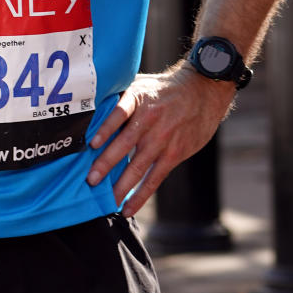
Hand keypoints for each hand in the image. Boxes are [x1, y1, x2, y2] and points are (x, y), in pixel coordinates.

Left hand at [86, 63, 235, 215]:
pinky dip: (140, 195)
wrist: (203, 92)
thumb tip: (89, 108)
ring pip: (138, 166)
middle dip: (106, 164)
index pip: (119, 113)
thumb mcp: (141, 83)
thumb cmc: (163, 89)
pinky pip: (154, 179)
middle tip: (90, 181)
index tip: (92, 144)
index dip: (106, 129)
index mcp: (138, 99)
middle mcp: (150, 120)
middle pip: (125, 144)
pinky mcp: (174, 154)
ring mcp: (162, 139)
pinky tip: (128, 208)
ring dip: (120, 186)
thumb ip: (118, 96)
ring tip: (105, 201)